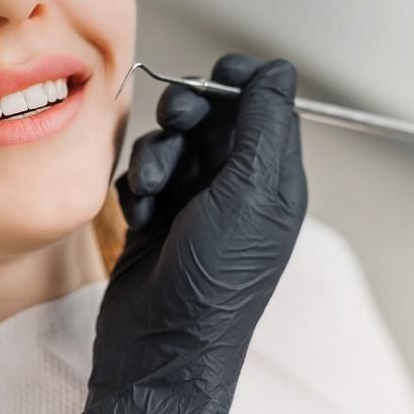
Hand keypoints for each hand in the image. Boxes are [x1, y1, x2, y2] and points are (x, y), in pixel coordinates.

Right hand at [82, 54, 307, 413]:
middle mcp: (234, 186)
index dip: (241, 84)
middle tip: (177, 121)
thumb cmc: (214, 280)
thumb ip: (262, 127)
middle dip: (187, 114)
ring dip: (154, 158)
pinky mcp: (155, 217)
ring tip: (152, 191)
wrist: (161, 342)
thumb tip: (277, 71)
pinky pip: (140, 176)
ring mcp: (192, 202)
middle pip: (211, 118)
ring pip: (169, 144)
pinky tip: (140, 217)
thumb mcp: (249, 193)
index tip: (217, 77)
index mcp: (272, 179)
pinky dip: (136, 189)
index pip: (265, 107)